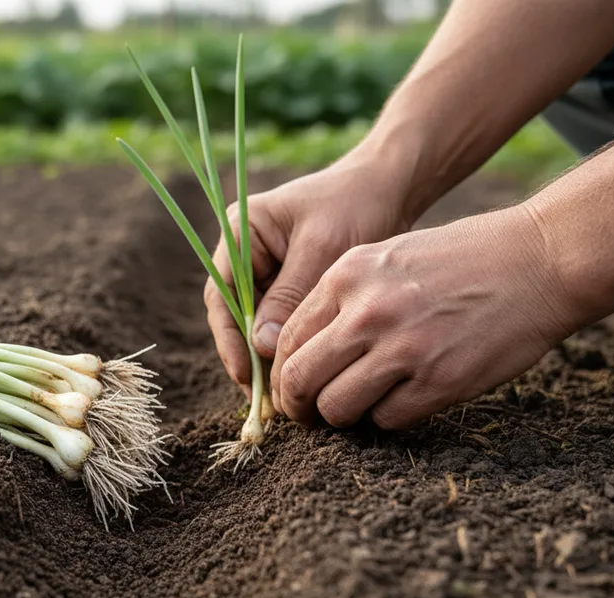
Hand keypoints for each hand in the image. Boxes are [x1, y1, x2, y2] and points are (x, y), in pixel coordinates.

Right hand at [205, 157, 413, 399]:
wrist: (390, 185)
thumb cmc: (357, 204)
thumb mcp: (323, 249)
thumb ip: (291, 295)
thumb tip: (262, 346)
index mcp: (240, 231)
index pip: (222, 295)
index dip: (231, 340)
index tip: (248, 376)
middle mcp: (245, 251)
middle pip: (236, 315)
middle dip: (250, 356)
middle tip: (269, 397)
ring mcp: (266, 268)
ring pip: (258, 323)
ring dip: (270, 356)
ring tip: (287, 394)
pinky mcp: (289, 281)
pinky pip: (281, 321)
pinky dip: (291, 346)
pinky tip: (306, 372)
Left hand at [271, 206, 575, 429]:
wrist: (537, 260)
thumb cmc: (459, 259)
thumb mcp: (384, 258)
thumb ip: (339, 300)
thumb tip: (296, 350)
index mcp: (344, 277)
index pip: (286, 340)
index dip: (281, 372)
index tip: (292, 388)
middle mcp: (365, 313)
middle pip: (298, 380)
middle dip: (296, 407)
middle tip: (308, 416)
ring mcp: (402, 349)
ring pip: (336, 408)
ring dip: (340, 418)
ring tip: (357, 410)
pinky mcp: (438, 381)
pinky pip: (386, 420)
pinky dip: (387, 418)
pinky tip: (404, 400)